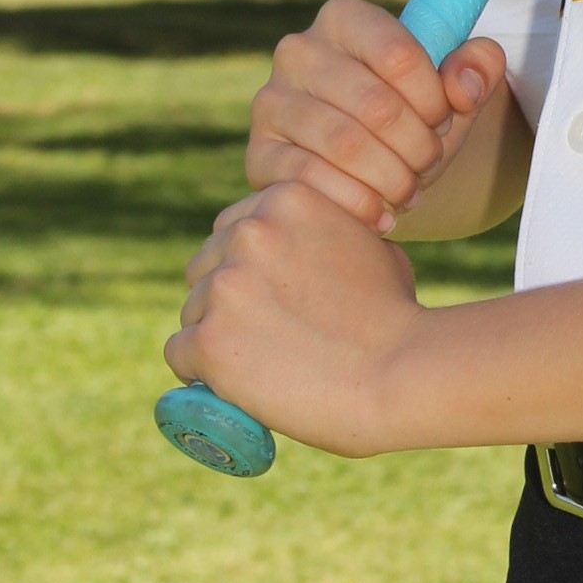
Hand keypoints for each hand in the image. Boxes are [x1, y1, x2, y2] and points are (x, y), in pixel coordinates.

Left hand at [166, 180, 428, 456]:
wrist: (402, 371)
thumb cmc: (395, 317)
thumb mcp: (366, 242)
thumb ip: (321, 234)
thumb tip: (298, 252)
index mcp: (285, 198)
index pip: (233, 229)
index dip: (249, 268)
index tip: (268, 299)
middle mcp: (248, 232)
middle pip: (204, 268)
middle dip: (226, 299)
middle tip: (260, 336)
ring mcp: (226, 285)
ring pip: (192, 312)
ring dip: (216, 336)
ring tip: (259, 364)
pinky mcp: (209, 338)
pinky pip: (180, 354)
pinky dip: (200, 373)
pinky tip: (232, 384)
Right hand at [247, 0, 504, 229]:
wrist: (374, 162)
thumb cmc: (415, 114)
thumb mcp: (455, 88)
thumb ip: (478, 68)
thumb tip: (464, 86)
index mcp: (343, 17)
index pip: (398, 54)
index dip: (434, 98)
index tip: (445, 119)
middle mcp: (298, 51)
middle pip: (375, 105)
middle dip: (417, 145)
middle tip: (430, 162)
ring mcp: (271, 103)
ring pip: (343, 144)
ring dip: (391, 178)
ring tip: (410, 190)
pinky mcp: (259, 155)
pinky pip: (308, 181)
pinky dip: (355, 204)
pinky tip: (381, 216)